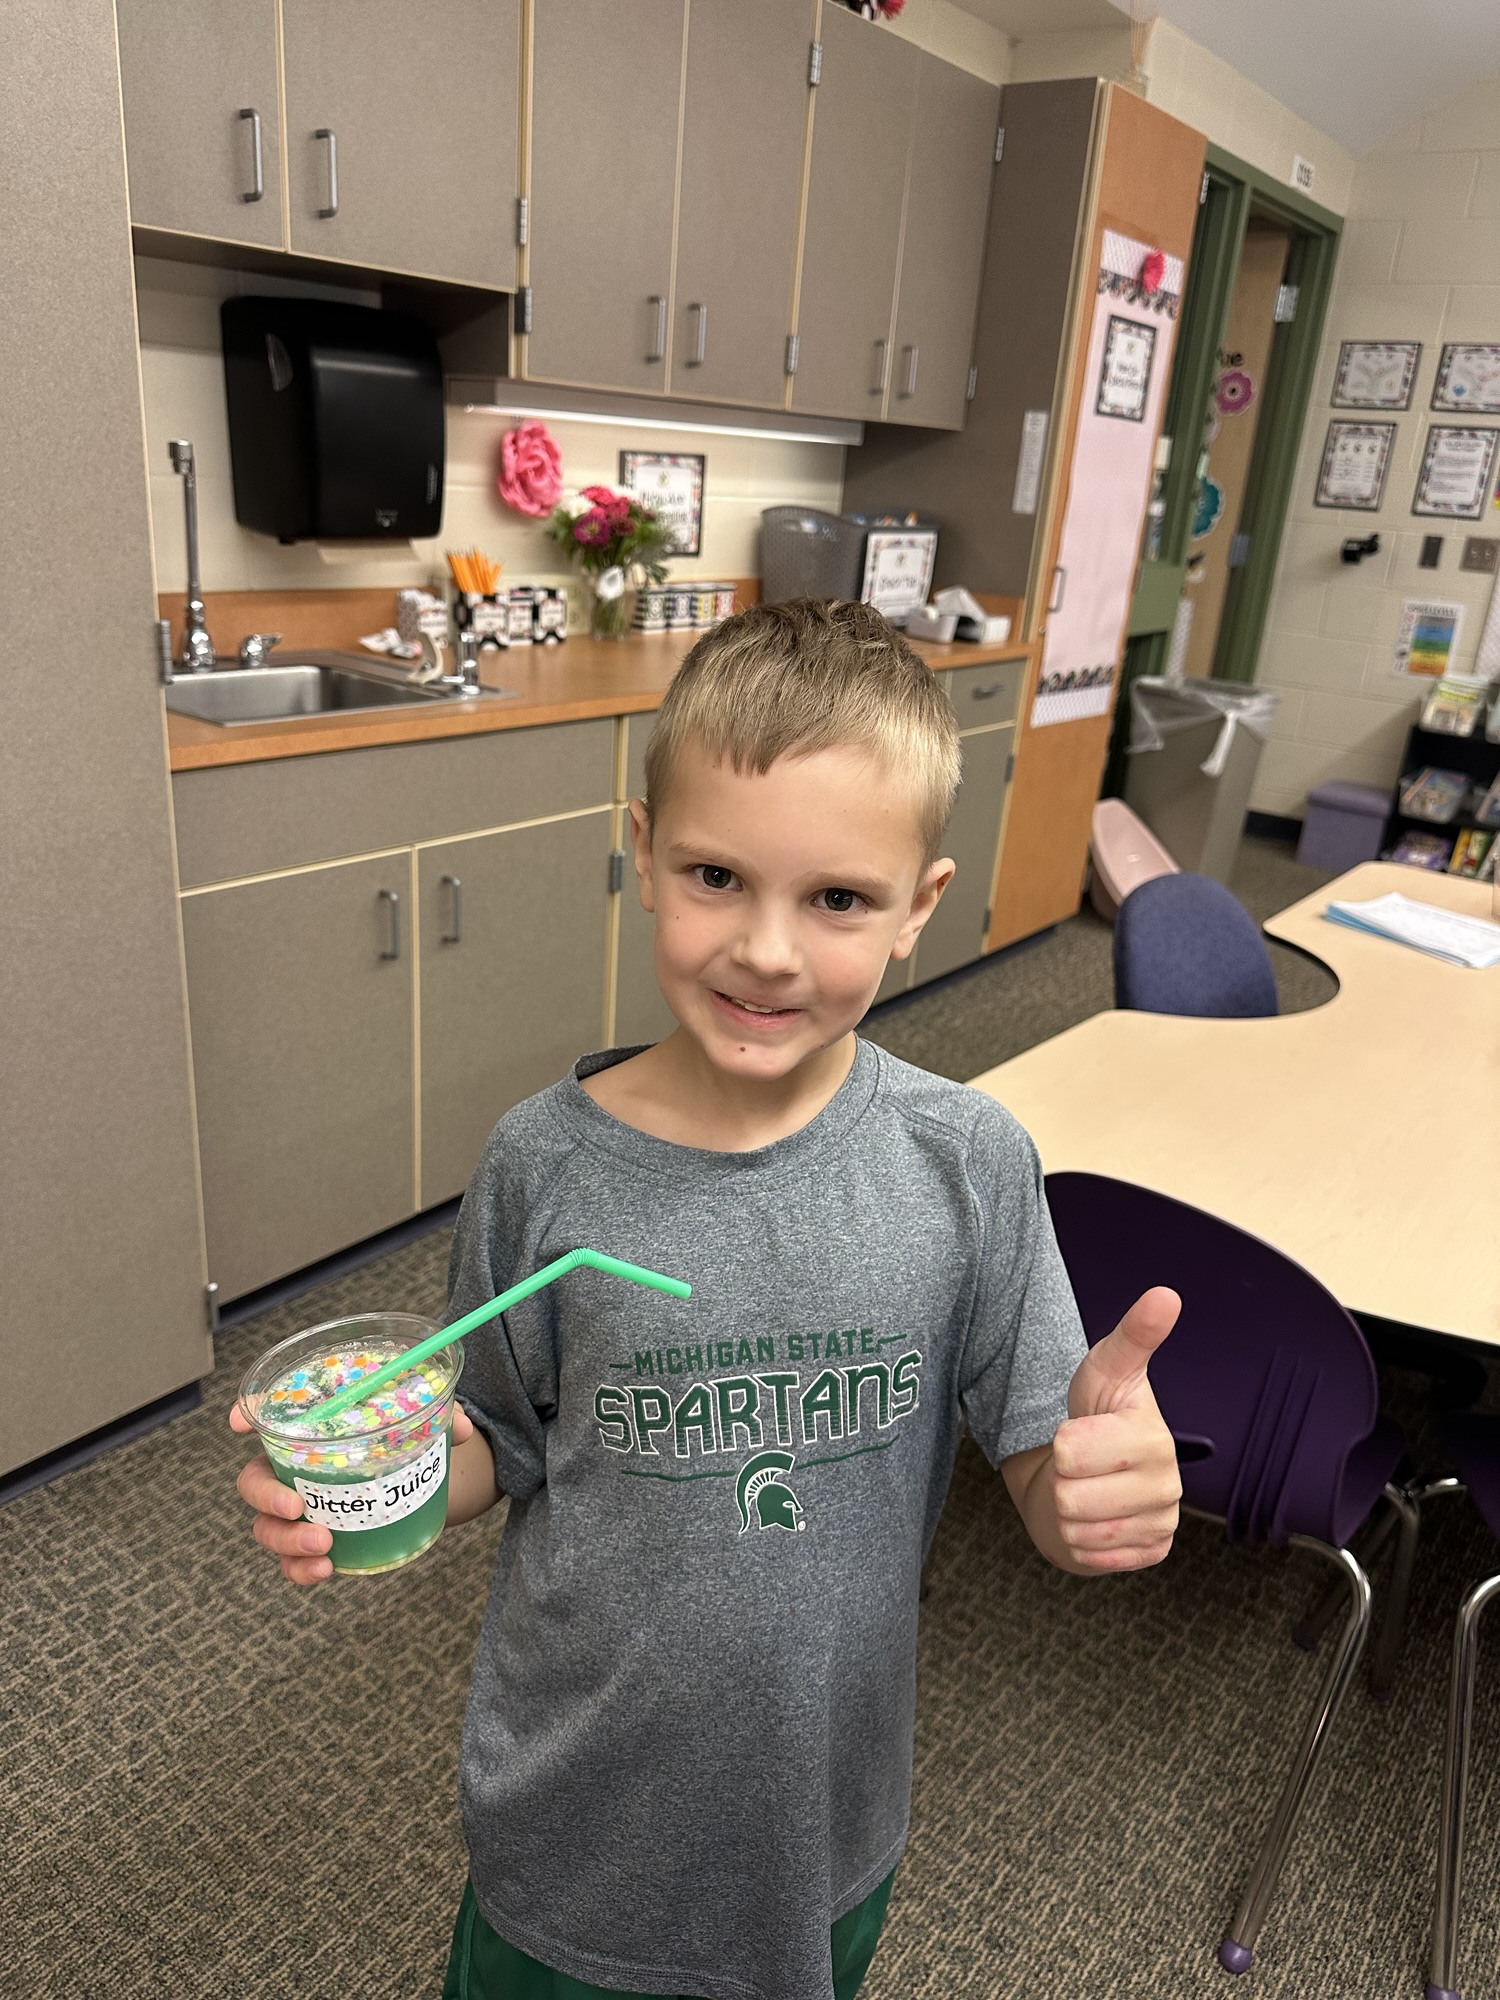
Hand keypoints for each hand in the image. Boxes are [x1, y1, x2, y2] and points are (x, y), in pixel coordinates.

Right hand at [229, 1400, 475, 1585]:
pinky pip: (290, 1562)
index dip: (246, 1412)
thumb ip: (442, 1419)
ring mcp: (298, 1511)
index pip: (268, 1414)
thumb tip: (458, 1429)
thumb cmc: (406, 1442)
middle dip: (266, 1498)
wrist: (419, 1484)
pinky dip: (300, 1570)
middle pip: (253, 1481)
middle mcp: (293, 1469)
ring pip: (266, 1527)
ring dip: (287, 1541)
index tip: (239, 1421)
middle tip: (298, 1508)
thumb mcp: (425, 1422)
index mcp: (312, 1430)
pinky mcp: (312, 1542)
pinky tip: (325, 1570)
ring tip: (324, 1547)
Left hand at [1050, 1286, 1181, 1572]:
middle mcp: (1167, 1486)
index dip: (1061, 1441)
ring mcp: (1161, 1525)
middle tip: (1081, 1465)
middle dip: (1063, 1479)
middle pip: (1069, 1496)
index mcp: (1154, 1438)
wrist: (1095, 1473)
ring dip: (1067, 1511)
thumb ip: (1133, 1335)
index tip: (1080, 1431)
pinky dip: (1079, 1540)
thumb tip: (1165, 1294)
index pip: (1069, 1452)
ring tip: (1087, 1488)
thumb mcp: (1104, 1370)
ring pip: (1075, 1530)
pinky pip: (1087, 1557)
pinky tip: (1096, 1518)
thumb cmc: (1098, 1414)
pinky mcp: (1150, 1555)